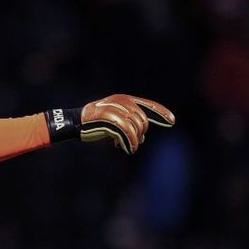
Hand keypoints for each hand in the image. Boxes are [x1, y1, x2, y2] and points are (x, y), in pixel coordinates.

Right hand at [45, 94, 175, 153]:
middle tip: (135, 142)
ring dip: (135, 141)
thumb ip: (129, 124)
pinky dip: (130, 143)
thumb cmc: (95, 122)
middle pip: (143, 120)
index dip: (161, 113)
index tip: (172, 121)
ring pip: (136, 128)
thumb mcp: (115, 119)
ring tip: (129, 147)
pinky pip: (127, 134)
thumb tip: (142, 137)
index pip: (148, 105)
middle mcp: (122, 102)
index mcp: (124, 99)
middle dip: (141, 133)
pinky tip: (127, 149)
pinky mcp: (110, 120)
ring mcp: (116, 110)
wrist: (76, 122)